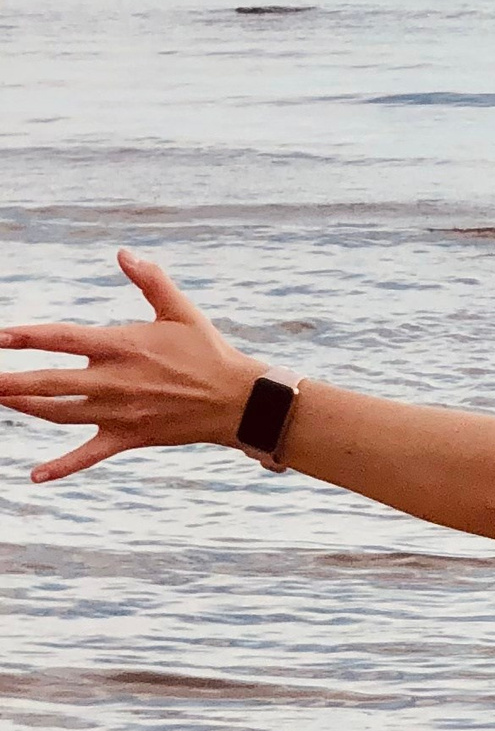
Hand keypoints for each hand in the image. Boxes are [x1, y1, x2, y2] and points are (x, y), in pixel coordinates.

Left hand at [0, 253, 261, 480]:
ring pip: (58, 413)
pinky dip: (61, 467)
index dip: (26, 337)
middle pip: (49, 382)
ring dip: (24, 407)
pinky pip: (88, 455)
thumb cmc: (208, 351)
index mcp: (123, 346)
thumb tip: (123, 254)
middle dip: (10, 380)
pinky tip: (35, 476)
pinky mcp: (129, 437)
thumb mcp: (181, 311)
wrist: (237, 400)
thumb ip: (150, 281)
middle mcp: (115, 380)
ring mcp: (119, 412)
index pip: (62, 339)